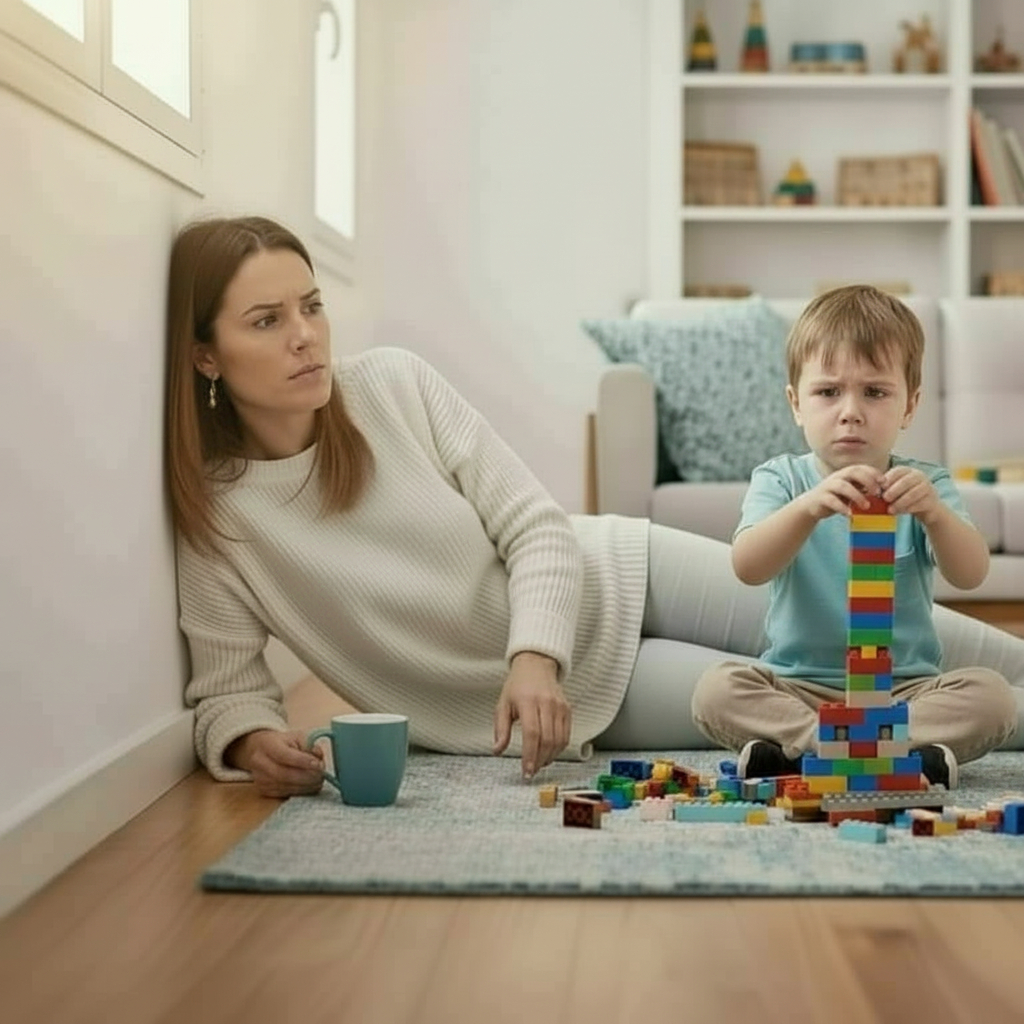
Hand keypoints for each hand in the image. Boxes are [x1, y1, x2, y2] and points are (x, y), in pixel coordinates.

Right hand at [225, 729, 324, 798]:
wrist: (259, 751)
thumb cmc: (282, 743)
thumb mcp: (296, 737)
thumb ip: (309, 745)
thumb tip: (319, 758)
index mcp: (267, 745)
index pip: (284, 755)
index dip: (303, 761)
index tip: (319, 764)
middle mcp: (260, 763)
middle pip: (285, 774)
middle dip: (307, 776)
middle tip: (322, 774)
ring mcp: (260, 779)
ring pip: (286, 787)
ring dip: (307, 785)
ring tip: (318, 780)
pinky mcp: (264, 791)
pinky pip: (285, 794)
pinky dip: (301, 791)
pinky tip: (309, 785)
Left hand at [493, 652, 570, 778]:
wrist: (536, 666)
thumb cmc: (517, 685)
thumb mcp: (502, 704)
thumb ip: (501, 729)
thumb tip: (497, 750)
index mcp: (528, 701)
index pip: (532, 733)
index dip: (530, 755)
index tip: (526, 770)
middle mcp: (546, 703)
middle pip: (547, 740)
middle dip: (539, 760)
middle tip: (531, 771)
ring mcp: (559, 706)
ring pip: (559, 740)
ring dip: (549, 757)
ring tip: (539, 763)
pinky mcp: (568, 710)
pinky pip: (566, 735)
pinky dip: (559, 748)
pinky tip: (549, 753)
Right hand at [799, 464, 883, 520]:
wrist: (811, 506)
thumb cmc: (835, 499)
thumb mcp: (850, 492)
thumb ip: (863, 490)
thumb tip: (884, 493)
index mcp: (845, 474)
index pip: (861, 467)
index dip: (874, 472)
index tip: (885, 482)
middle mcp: (837, 477)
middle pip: (853, 472)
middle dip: (867, 480)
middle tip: (877, 493)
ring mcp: (828, 487)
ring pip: (843, 486)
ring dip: (857, 495)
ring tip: (866, 506)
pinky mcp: (821, 498)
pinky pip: (832, 501)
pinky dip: (842, 507)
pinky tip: (850, 514)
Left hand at [881, 465, 940, 524]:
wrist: (926, 507)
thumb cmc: (905, 496)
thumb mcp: (895, 489)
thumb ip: (885, 488)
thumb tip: (869, 491)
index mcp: (908, 471)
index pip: (897, 471)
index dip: (888, 479)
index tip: (879, 488)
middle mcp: (919, 476)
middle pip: (906, 481)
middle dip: (894, 490)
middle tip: (884, 498)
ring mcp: (927, 487)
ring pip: (914, 493)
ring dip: (900, 502)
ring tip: (890, 510)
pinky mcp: (932, 500)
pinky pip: (920, 504)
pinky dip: (908, 508)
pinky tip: (900, 512)